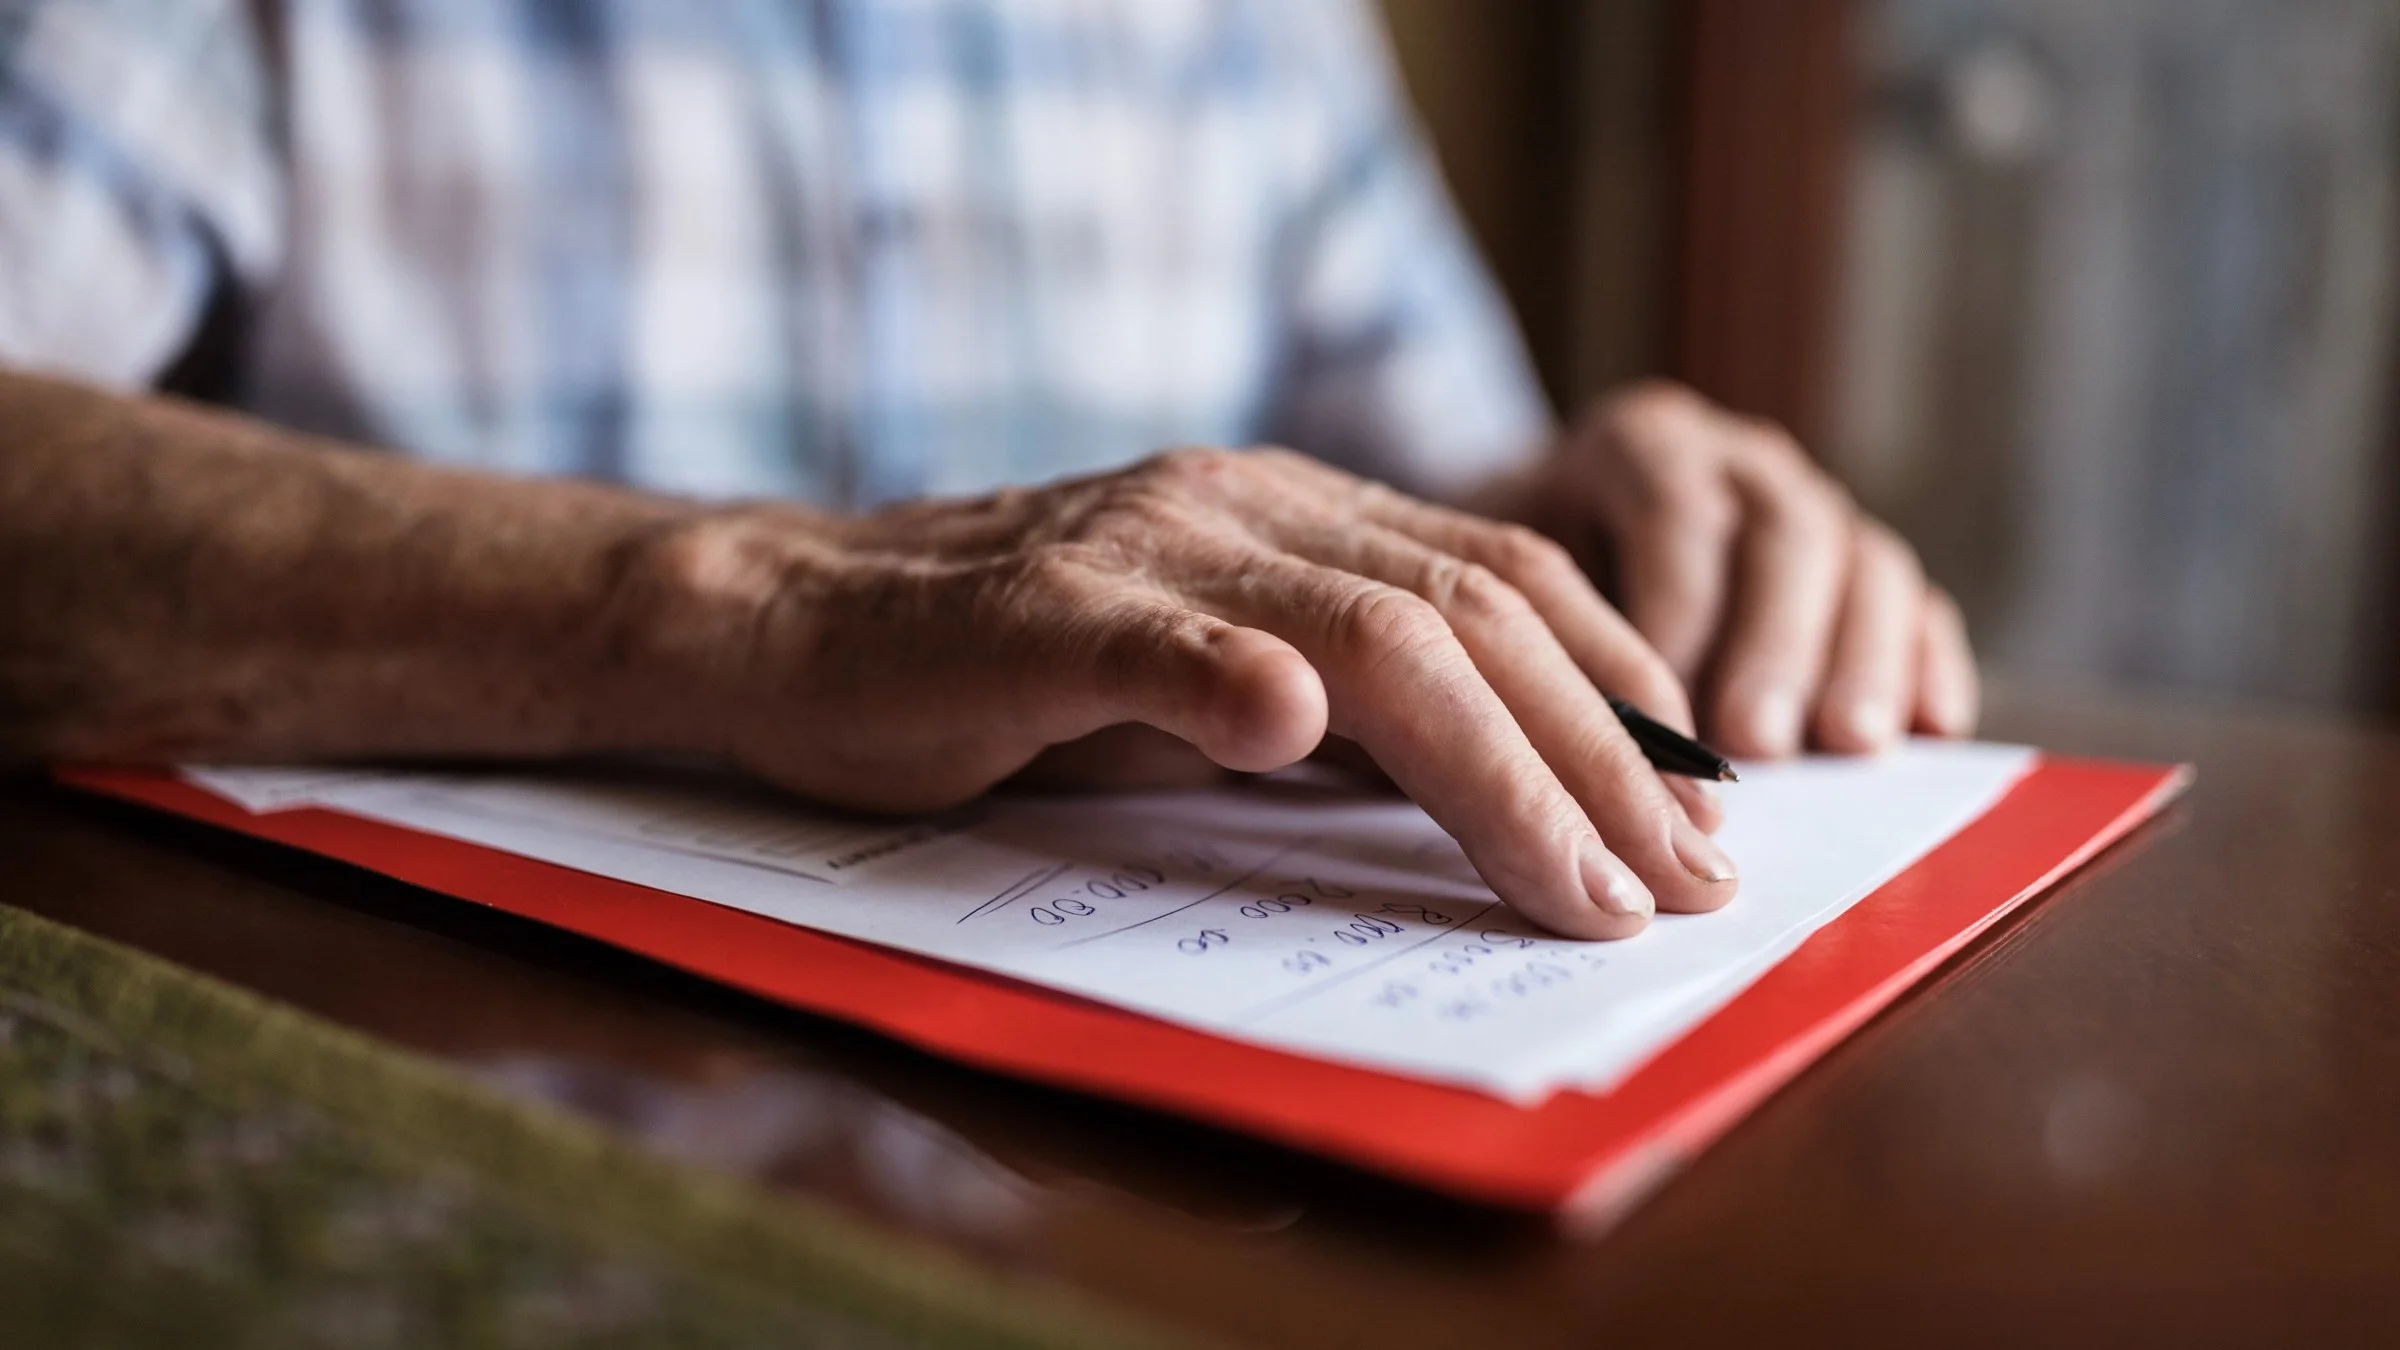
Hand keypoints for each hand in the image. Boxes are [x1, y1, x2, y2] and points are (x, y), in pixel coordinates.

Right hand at [618, 448, 1739, 938]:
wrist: (798, 623)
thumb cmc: (1008, 671)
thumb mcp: (1208, 684)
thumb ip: (1336, 712)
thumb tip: (1498, 795)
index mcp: (1300, 515)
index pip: (1512, 584)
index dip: (1628, 694)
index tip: (1709, 811)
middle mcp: (1247, 508)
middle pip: (1480, 613)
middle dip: (1609, 755)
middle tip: (1696, 879)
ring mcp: (1147, 549)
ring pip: (1371, 631)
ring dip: (1500, 765)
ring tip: (1584, 878)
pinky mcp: (1038, 610)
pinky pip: (1156, 638)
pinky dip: (1233, 681)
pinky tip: (1296, 737)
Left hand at [1505, 382, 1977, 758]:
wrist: (1550, 538)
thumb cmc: (1520, 576)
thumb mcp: (1507, 577)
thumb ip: (1552, 632)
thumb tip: (1601, 736)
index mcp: (1645, 444)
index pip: (1679, 510)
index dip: (1681, 609)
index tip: (1666, 709)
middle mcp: (1742, 463)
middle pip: (1787, 533)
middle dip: (1776, 644)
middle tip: (1759, 740)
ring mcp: (1815, 508)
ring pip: (1865, 562)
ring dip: (1861, 659)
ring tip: (1848, 744)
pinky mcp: (1865, 570)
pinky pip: (1917, 602)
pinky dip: (1928, 661)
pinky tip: (1933, 727)